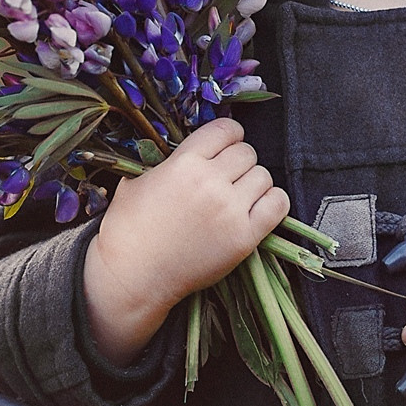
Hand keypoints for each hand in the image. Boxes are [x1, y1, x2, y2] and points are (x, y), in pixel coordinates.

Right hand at [82, 118, 289, 365]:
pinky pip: (277, 205)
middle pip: (247, 152)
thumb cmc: (128, 230)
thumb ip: (168, 162)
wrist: (134, 276)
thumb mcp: (138, 181)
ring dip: (254, 182)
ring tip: (240, 194)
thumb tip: (189, 153)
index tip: (227, 146)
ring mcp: (230, 210)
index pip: (225, 130)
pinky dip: (272, 201)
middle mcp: (211, 182)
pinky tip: (258, 207)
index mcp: (184, 163)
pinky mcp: (244, 238)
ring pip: (264, 176)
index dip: (229, 136)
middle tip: (228, 176)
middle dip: (238, 161)